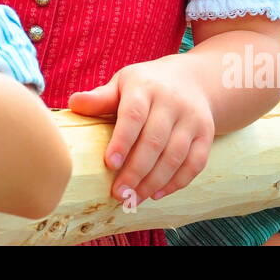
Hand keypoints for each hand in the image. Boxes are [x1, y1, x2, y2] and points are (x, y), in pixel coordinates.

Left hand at [67, 54, 215, 203]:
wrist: (194, 80)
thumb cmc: (147, 86)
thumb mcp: (123, 84)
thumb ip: (100, 98)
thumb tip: (73, 104)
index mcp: (145, 87)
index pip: (133, 115)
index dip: (122, 140)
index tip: (110, 164)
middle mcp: (172, 102)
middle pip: (154, 141)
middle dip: (135, 171)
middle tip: (118, 193)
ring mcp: (192, 119)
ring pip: (175, 156)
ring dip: (153, 182)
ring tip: (133, 199)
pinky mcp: (206, 134)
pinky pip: (195, 163)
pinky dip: (176, 182)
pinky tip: (156, 194)